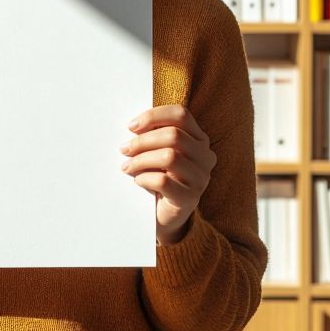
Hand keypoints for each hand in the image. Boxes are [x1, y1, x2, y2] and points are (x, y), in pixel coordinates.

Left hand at [120, 105, 215, 245]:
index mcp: (199, 139)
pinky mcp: (190, 198)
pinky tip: (137, 181)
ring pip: (170, 157)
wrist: (165, 215)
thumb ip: (153, 136)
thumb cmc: (160, 177)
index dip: (154, 116)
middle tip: (124, 149)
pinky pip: (163, 181)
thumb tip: (132, 126)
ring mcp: (200, 178)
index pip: (181, 115)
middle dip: (143, 140)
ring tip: (127, 166)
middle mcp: (205, 156)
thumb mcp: (159, 152)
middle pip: (174, 135)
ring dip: (142, 159)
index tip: (131, 126)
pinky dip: (145, 178)